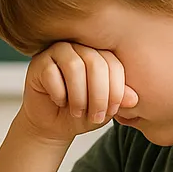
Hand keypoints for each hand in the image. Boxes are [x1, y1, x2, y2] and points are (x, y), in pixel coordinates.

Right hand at [17, 42, 137, 144]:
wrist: (53, 125)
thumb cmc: (82, 112)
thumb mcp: (106, 109)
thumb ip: (119, 100)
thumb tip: (134, 99)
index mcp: (101, 53)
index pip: (114, 63)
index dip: (116, 90)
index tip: (112, 112)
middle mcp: (80, 46)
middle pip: (95, 62)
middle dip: (98, 95)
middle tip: (96, 116)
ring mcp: (58, 51)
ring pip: (74, 66)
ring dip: (78, 95)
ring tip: (78, 111)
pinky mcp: (38, 62)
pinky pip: (51, 73)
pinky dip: (59, 93)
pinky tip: (60, 102)